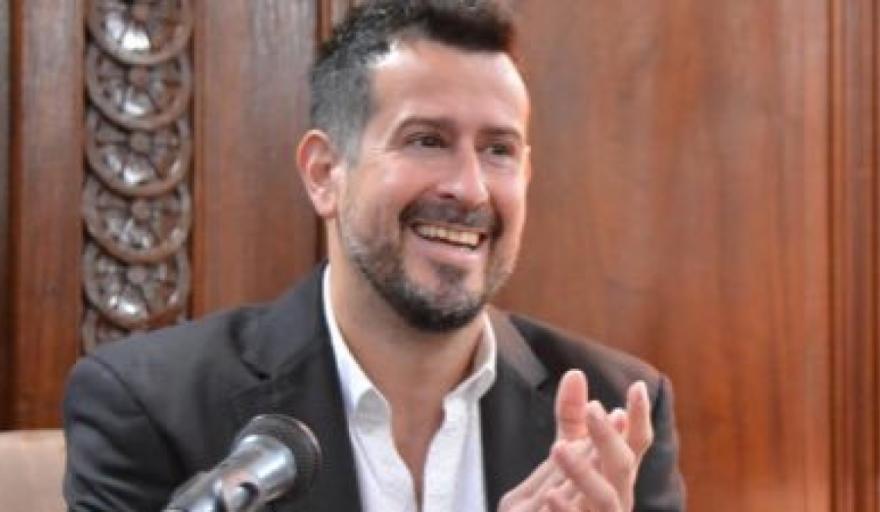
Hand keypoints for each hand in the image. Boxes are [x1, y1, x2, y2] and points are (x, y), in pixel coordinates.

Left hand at [498, 371, 652, 511]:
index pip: (635, 443)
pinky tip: (550, 497)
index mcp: (618, 473)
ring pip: (605, 498)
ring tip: (557, 448)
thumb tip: (575, 373)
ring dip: (584, 472)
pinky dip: (566, 511)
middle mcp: (619, 497)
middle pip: (623, 465)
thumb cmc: (573, 499)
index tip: (637, 387)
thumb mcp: (571, 452)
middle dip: (609, 437)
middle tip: (592, 408)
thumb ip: (573, 418)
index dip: (640, 417)